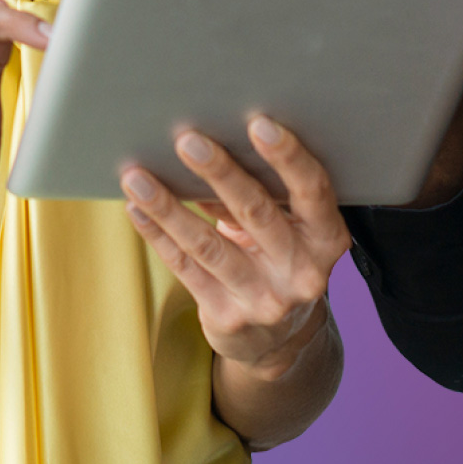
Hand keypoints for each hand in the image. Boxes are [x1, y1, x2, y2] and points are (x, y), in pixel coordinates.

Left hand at [121, 117, 350, 379]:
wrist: (277, 340)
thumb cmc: (278, 257)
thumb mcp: (289, 230)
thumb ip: (265, 194)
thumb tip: (211, 144)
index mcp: (326, 239)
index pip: (313, 191)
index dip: (287, 157)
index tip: (259, 123)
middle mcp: (302, 272)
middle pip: (256, 213)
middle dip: (219, 173)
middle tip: (188, 140)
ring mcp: (265, 299)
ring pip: (208, 245)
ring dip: (168, 207)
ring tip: (137, 177)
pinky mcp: (227, 317)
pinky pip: (185, 267)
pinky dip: (157, 235)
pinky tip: (136, 209)